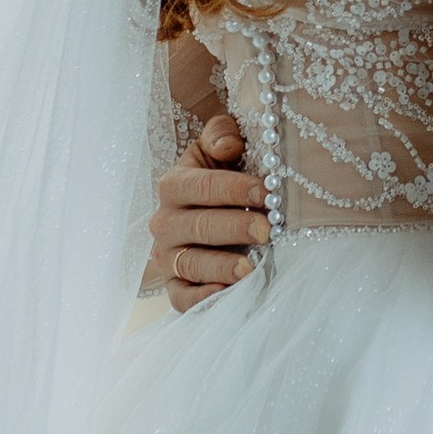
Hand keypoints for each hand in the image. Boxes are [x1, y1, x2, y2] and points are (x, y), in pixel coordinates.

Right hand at [147, 112, 269, 306]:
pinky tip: (227, 294)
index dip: (235, 188)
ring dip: (222, 267)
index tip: (268, 192)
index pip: (202, 186)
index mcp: (174, 186)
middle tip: (267, 229)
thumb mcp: (218, 148)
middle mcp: (164, 222)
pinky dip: (202, 299)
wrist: (208, 212)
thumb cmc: (221, 176)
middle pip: (199, 227)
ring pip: (191, 264)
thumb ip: (222, 134)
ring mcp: (167, 257)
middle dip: (235, 227)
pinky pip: (182, 298)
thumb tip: (228, 146)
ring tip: (252, 268)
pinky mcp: (174, 286)